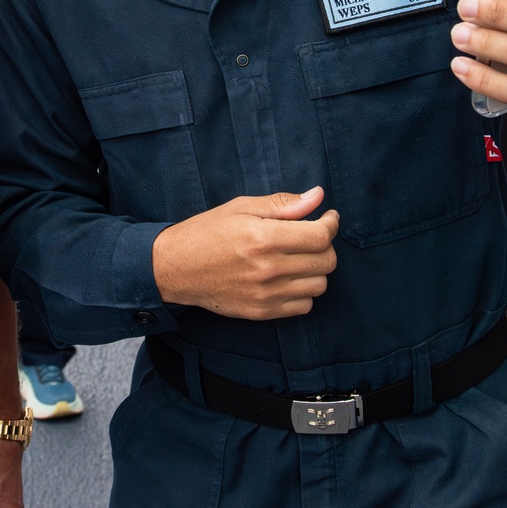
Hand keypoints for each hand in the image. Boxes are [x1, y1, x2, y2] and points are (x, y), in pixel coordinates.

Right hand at [152, 187, 338, 319]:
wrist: (175, 267)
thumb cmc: (207, 231)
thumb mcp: (241, 207)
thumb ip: (282, 204)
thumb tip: (317, 196)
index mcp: (263, 237)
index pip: (320, 236)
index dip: (331, 224)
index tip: (327, 217)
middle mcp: (267, 268)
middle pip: (326, 261)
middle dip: (325, 245)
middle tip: (311, 235)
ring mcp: (266, 294)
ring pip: (319, 285)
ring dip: (315, 269)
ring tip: (298, 257)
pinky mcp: (262, 312)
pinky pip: (303, 306)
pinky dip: (303, 291)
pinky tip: (288, 277)